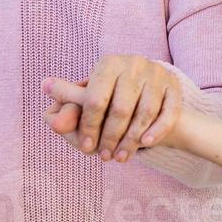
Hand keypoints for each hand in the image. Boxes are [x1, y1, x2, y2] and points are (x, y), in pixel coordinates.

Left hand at [41, 54, 182, 161]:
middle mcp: (134, 64)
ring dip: (131, 140)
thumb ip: (69, 102)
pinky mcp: (175, 87)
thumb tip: (46, 97)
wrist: (150, 90)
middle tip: (104, 157)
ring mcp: (157, 74)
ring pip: (144, 114)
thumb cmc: (112, 95)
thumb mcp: (90, 95)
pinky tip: (145, 144)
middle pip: (121, 109)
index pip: (95, 99)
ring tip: (120, 157)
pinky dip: (157, 130)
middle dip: (110, 137)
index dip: (88, 126)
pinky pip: (168, 113)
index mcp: (108, 63)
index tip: (86, 147)